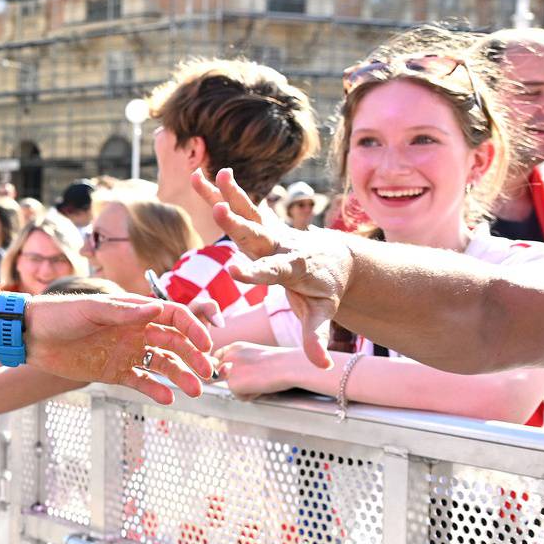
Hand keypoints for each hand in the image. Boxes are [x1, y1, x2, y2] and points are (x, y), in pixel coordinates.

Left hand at [23, 294, 212, 403]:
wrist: (31, 337)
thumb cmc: (58, 315)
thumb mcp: (90, 310)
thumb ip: (122, 312)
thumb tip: (156, 309)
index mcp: (132, 311)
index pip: (173, 317)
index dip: (192, 328)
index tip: (206, 344)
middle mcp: (134, 331)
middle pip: (174, 343)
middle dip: (193, 357)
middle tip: (207, 373)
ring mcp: (125, 352)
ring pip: (161, 365)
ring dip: (179, 376)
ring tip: (193, 391)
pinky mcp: (113, 371)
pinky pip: (140, 381)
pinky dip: (155, 390)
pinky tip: (167, 398)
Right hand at [191, 168, 344, 367]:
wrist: (339, 257)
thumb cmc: (326, 289)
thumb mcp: (323, 314)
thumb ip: (317, 338)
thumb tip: (322, 368)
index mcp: (292, 268)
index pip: (270, 271)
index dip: (252, 272)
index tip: (233, 270)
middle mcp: (279, 245)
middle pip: (254, 235)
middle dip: (236, 224)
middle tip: (218, 210)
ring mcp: (271, 232)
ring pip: (247, 212)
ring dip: (227, 194)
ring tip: (209, 175)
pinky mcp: (263, 224)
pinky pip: (242, 205)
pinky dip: (223, 191)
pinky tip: (205, 175)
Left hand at [211, 341, 312, 398]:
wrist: (290, 366)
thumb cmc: (281, 362)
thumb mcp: (256, 357)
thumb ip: (241, 364)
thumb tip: (230, 379)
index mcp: (235, 347)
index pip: (218, 359)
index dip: (223, 369)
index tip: (232, 374)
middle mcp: (228, 356)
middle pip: (218, 375)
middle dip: (231, 380)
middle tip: (252, 379)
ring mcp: (228, 369)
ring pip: (232, 387)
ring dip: (246, 389)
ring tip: (262, 380)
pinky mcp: (233, 384)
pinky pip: (240, 397)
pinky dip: (252, 395)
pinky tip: (262, 386)